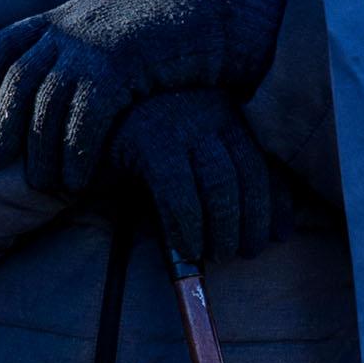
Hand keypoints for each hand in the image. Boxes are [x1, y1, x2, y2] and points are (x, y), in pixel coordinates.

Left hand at [0, 0, 288, 191]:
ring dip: (41, 151)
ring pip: (48, 106)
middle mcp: (70, 27)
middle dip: (2, 122)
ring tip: (40, 185)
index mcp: (65, 15)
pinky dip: (78, 155)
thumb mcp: (114, 29)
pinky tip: (77, 182)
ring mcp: (91, 46)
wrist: (213, 14)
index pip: (9, 44)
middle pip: (19, 80)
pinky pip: (85, 121)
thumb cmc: (168, 30)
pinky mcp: (116, 68)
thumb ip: (82, 48)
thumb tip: (58, 78)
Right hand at [109, 90, 273, 263]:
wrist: (84, 116)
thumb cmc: (143, 141)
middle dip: (251, 221)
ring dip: (223, 228)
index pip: (264, 159)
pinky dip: (188, 226)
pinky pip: (179, 191)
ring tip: (217, 253)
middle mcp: (209, 108)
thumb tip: (274, 229)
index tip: (279, 235)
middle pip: (247, 173)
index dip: (278, 202)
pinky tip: (188, 247)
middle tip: (244, 252)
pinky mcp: (147, 137)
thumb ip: (225, 174)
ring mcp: (179, 120)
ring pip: (220, 183)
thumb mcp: (191, 150)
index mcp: (226, 109)